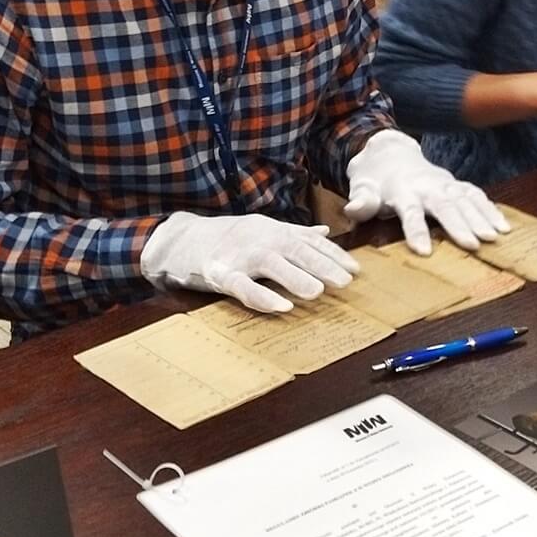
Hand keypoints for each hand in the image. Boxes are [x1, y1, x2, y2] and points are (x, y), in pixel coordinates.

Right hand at [140, 212, 358, 312]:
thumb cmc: (227, 237)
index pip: (309, 241)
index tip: (355, 270)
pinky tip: (280, 307)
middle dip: (322, 264)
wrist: (180, 239)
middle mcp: (260, 238)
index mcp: (273, 230)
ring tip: (317, 292)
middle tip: (345, 281)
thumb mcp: (263, 229)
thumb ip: (295, 233)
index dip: (333, 255)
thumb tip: (325, 232)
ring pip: (271, 264)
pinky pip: (242, 286)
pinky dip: (261, 296)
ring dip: (295, 277)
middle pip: (296, 249)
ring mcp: (239, 255)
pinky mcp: (219, 273)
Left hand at [342, 130, 509, 255]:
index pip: (410, 212)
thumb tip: (353, 210)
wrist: (390, 154)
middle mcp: (427, 186)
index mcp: (402, 191)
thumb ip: (361, 201)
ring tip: (495, 237)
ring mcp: (444, 183)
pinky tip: (503, 226)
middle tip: (474, 244)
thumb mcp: (362, 188)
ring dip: (481, 217)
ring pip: (465, 199)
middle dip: (460, 225)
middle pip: (444, 205)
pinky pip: (476, 194)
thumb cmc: (374, 181)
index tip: (424, 251)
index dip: (417, 231)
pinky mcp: (455, 184)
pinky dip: (490, 209)